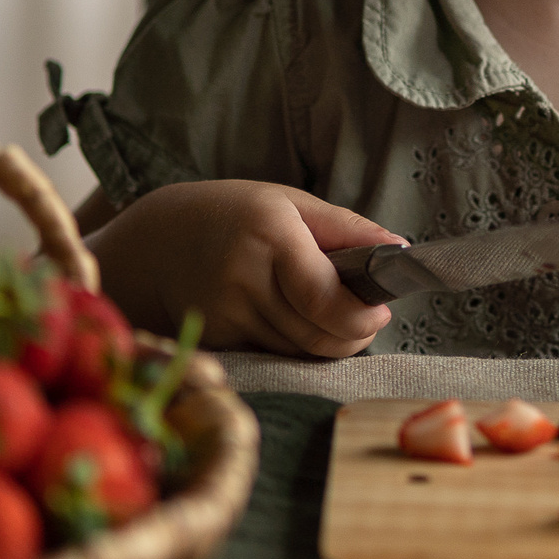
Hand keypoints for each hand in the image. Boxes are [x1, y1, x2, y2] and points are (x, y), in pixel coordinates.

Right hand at [86, 179, 401, 357]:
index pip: (324, 297)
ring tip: (334, 314)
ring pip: (300, 352)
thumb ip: (347, 228)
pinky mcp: (215, 339)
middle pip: (319, 335)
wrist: (157, 241)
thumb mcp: (292, 202)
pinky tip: (294, 321)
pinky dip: (296, 346)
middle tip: (369, 317)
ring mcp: (225, 314)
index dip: (362, 316)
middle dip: (356, 335)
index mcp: (270, 235)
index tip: (381, 309)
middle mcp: (243, 278)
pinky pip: (274, 356)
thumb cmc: (236, 214)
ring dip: (329, 342)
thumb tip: (402, 248)